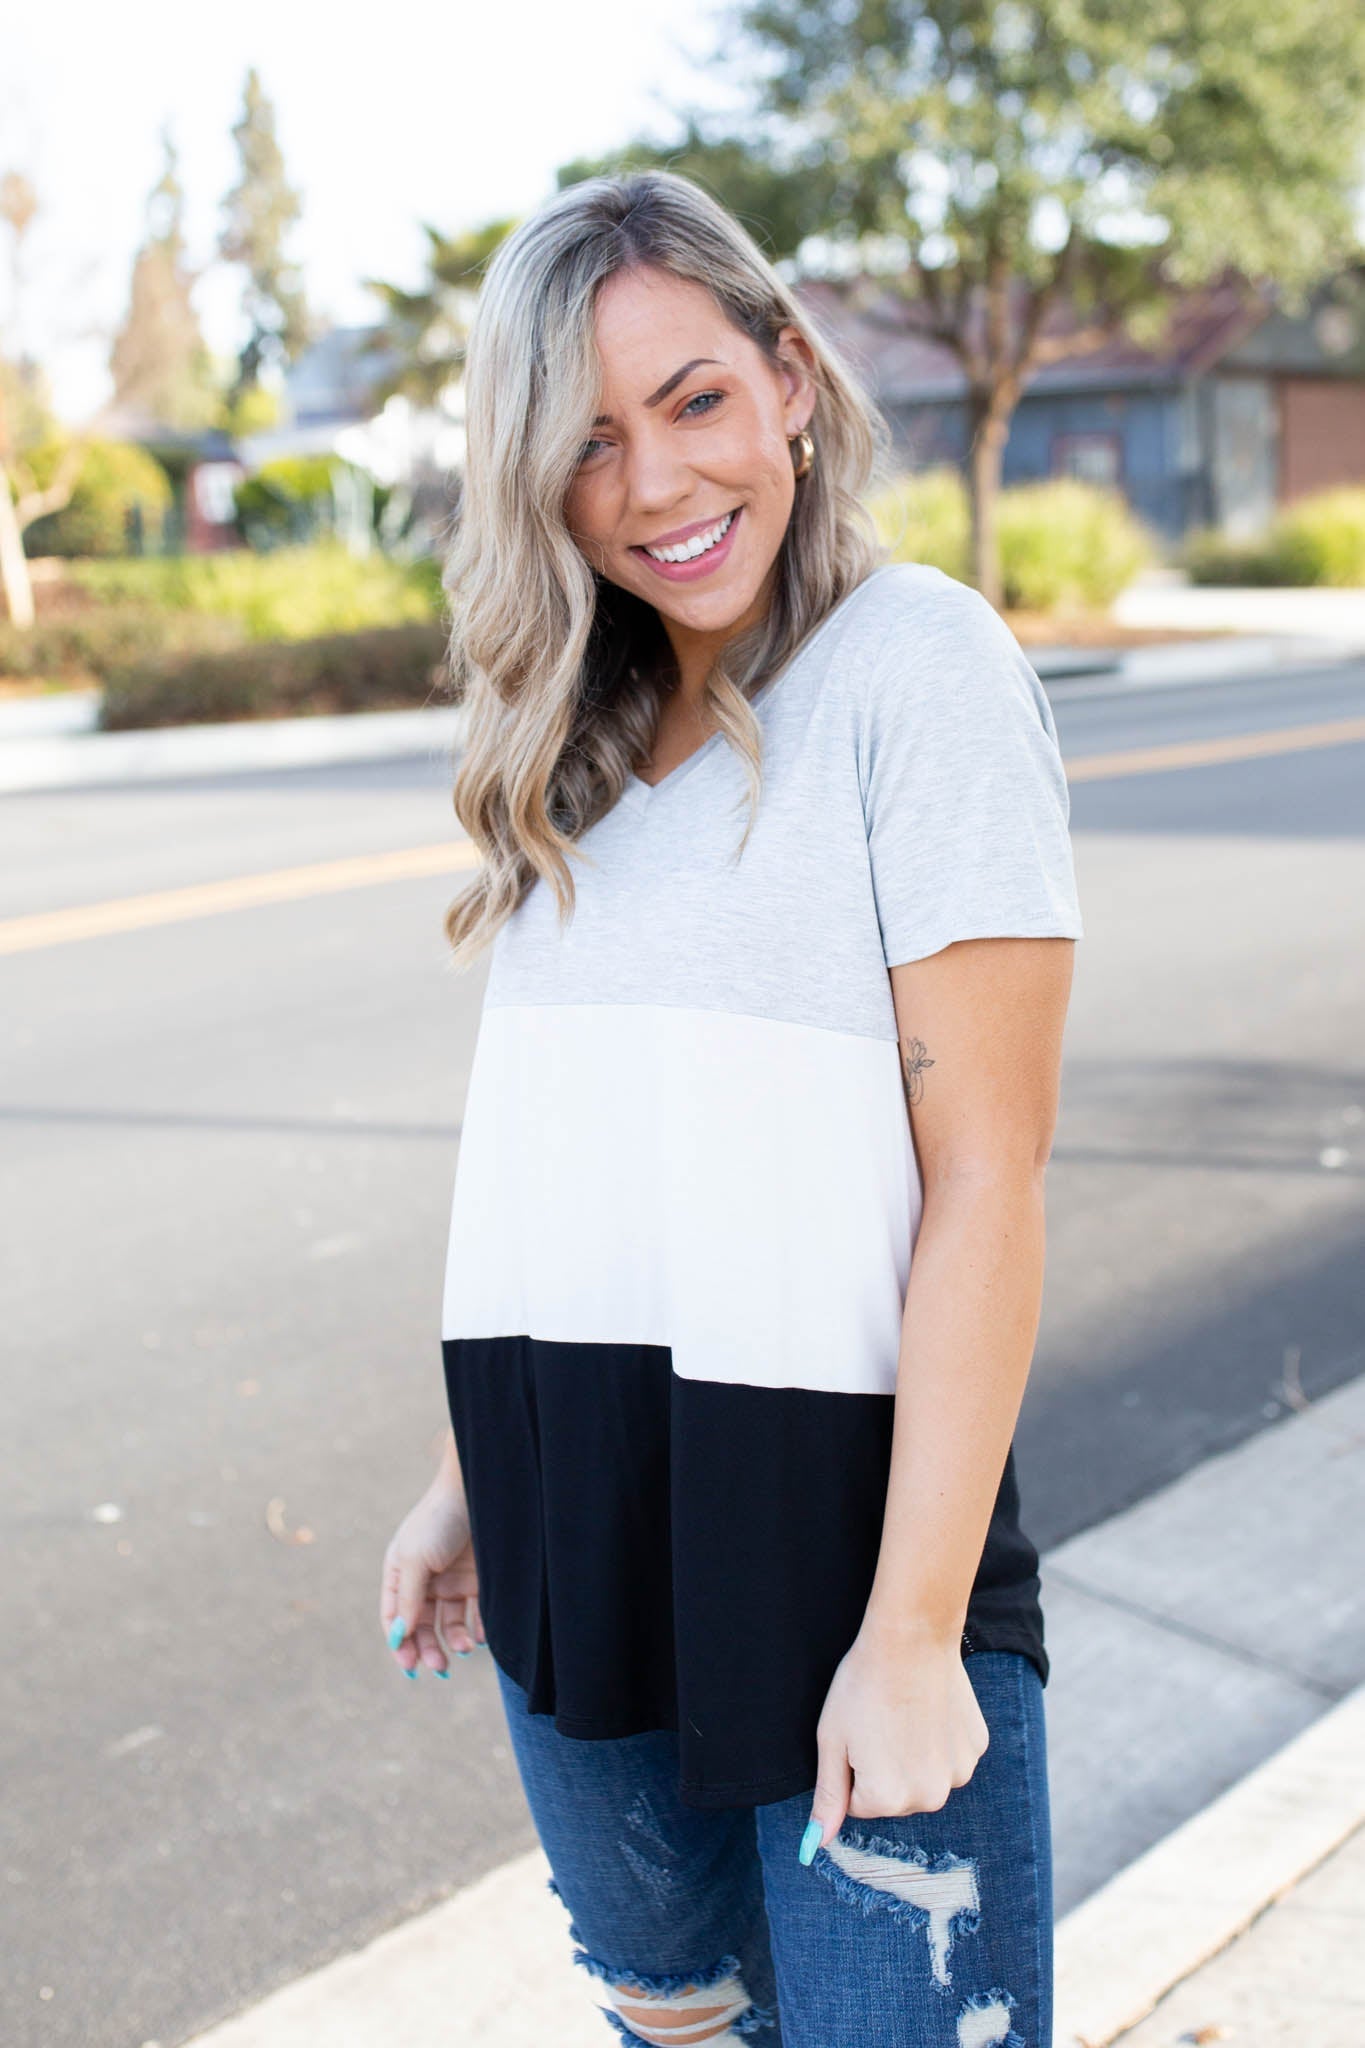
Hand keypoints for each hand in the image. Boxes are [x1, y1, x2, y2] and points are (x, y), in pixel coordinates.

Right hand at [380, 1472, 483, 1678]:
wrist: (480, 1490)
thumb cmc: (439, 1520)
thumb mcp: (415, 1559)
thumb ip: (408, 1599)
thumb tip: (398, 1636)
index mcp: (400, 1574)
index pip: (395, 1618)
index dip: (400, 1643)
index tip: (411, 1666)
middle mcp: (425, 1581)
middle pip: (423, 1626)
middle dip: (429, 1648)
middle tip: (440, 1665)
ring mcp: (452, 1581)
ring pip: (450, 1624)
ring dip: (455, 1641)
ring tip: (464, 1646)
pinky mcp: (479, 1580)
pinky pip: (477, 1614)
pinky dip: (479, 1629)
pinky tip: (481, 1636)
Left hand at [800, 1621, 988, 1857]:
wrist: (910, 1638)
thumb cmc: (862, 1685)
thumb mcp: (832, 1740)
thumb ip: (828, 1797)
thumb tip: (816, 1845)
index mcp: (886, 1798)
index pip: (858, 1805)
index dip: (852, 1768)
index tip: (857, 1735)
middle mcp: (927, 1797)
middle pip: (894, 1798)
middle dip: (883, 1769)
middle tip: (880, 1723)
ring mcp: (957, 1774)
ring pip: (923, 1779)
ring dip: (913, 1757)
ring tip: (905, 1714)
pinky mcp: (976, 1749)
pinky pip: (949, 1758)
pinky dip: (938, 1741)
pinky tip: (929, 1709)